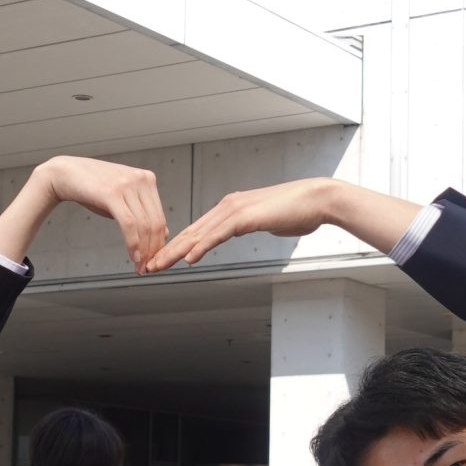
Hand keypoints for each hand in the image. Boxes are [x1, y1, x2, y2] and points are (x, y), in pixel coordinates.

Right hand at [0, 157, 168, 273]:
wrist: (65, 174)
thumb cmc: (93, 188)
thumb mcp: (122, 197)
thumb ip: (141, 211)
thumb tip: (163, 234)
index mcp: (148, 179)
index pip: (160, 217)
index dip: (159, 243)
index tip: (153, 260)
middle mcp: (142, 179)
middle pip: (155, 223)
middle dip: (152, 250)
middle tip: (146, 268)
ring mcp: (127, 185)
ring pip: (144, 225)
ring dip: (143, 250)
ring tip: (138, 265)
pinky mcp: (112, 193)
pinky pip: (129, 224)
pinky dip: (133, 243)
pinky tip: (132, 255)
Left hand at [148, 178, 419, 270]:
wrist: (318, 199)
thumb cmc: (298, 211)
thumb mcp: (268, 220)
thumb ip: (254, 224)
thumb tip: (250, 227)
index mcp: (231, 207)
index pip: (197, 230)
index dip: (177, 245)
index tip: (161, 259)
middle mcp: (228, 206)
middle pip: (191, 231)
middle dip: (167, 249)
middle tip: (148, 265)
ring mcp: (236, 209)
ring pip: (199, 233)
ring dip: (176, 251)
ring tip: (159, 265)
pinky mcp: (247, 216)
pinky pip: (219, 234)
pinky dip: (201, 246)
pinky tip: (188, 258)